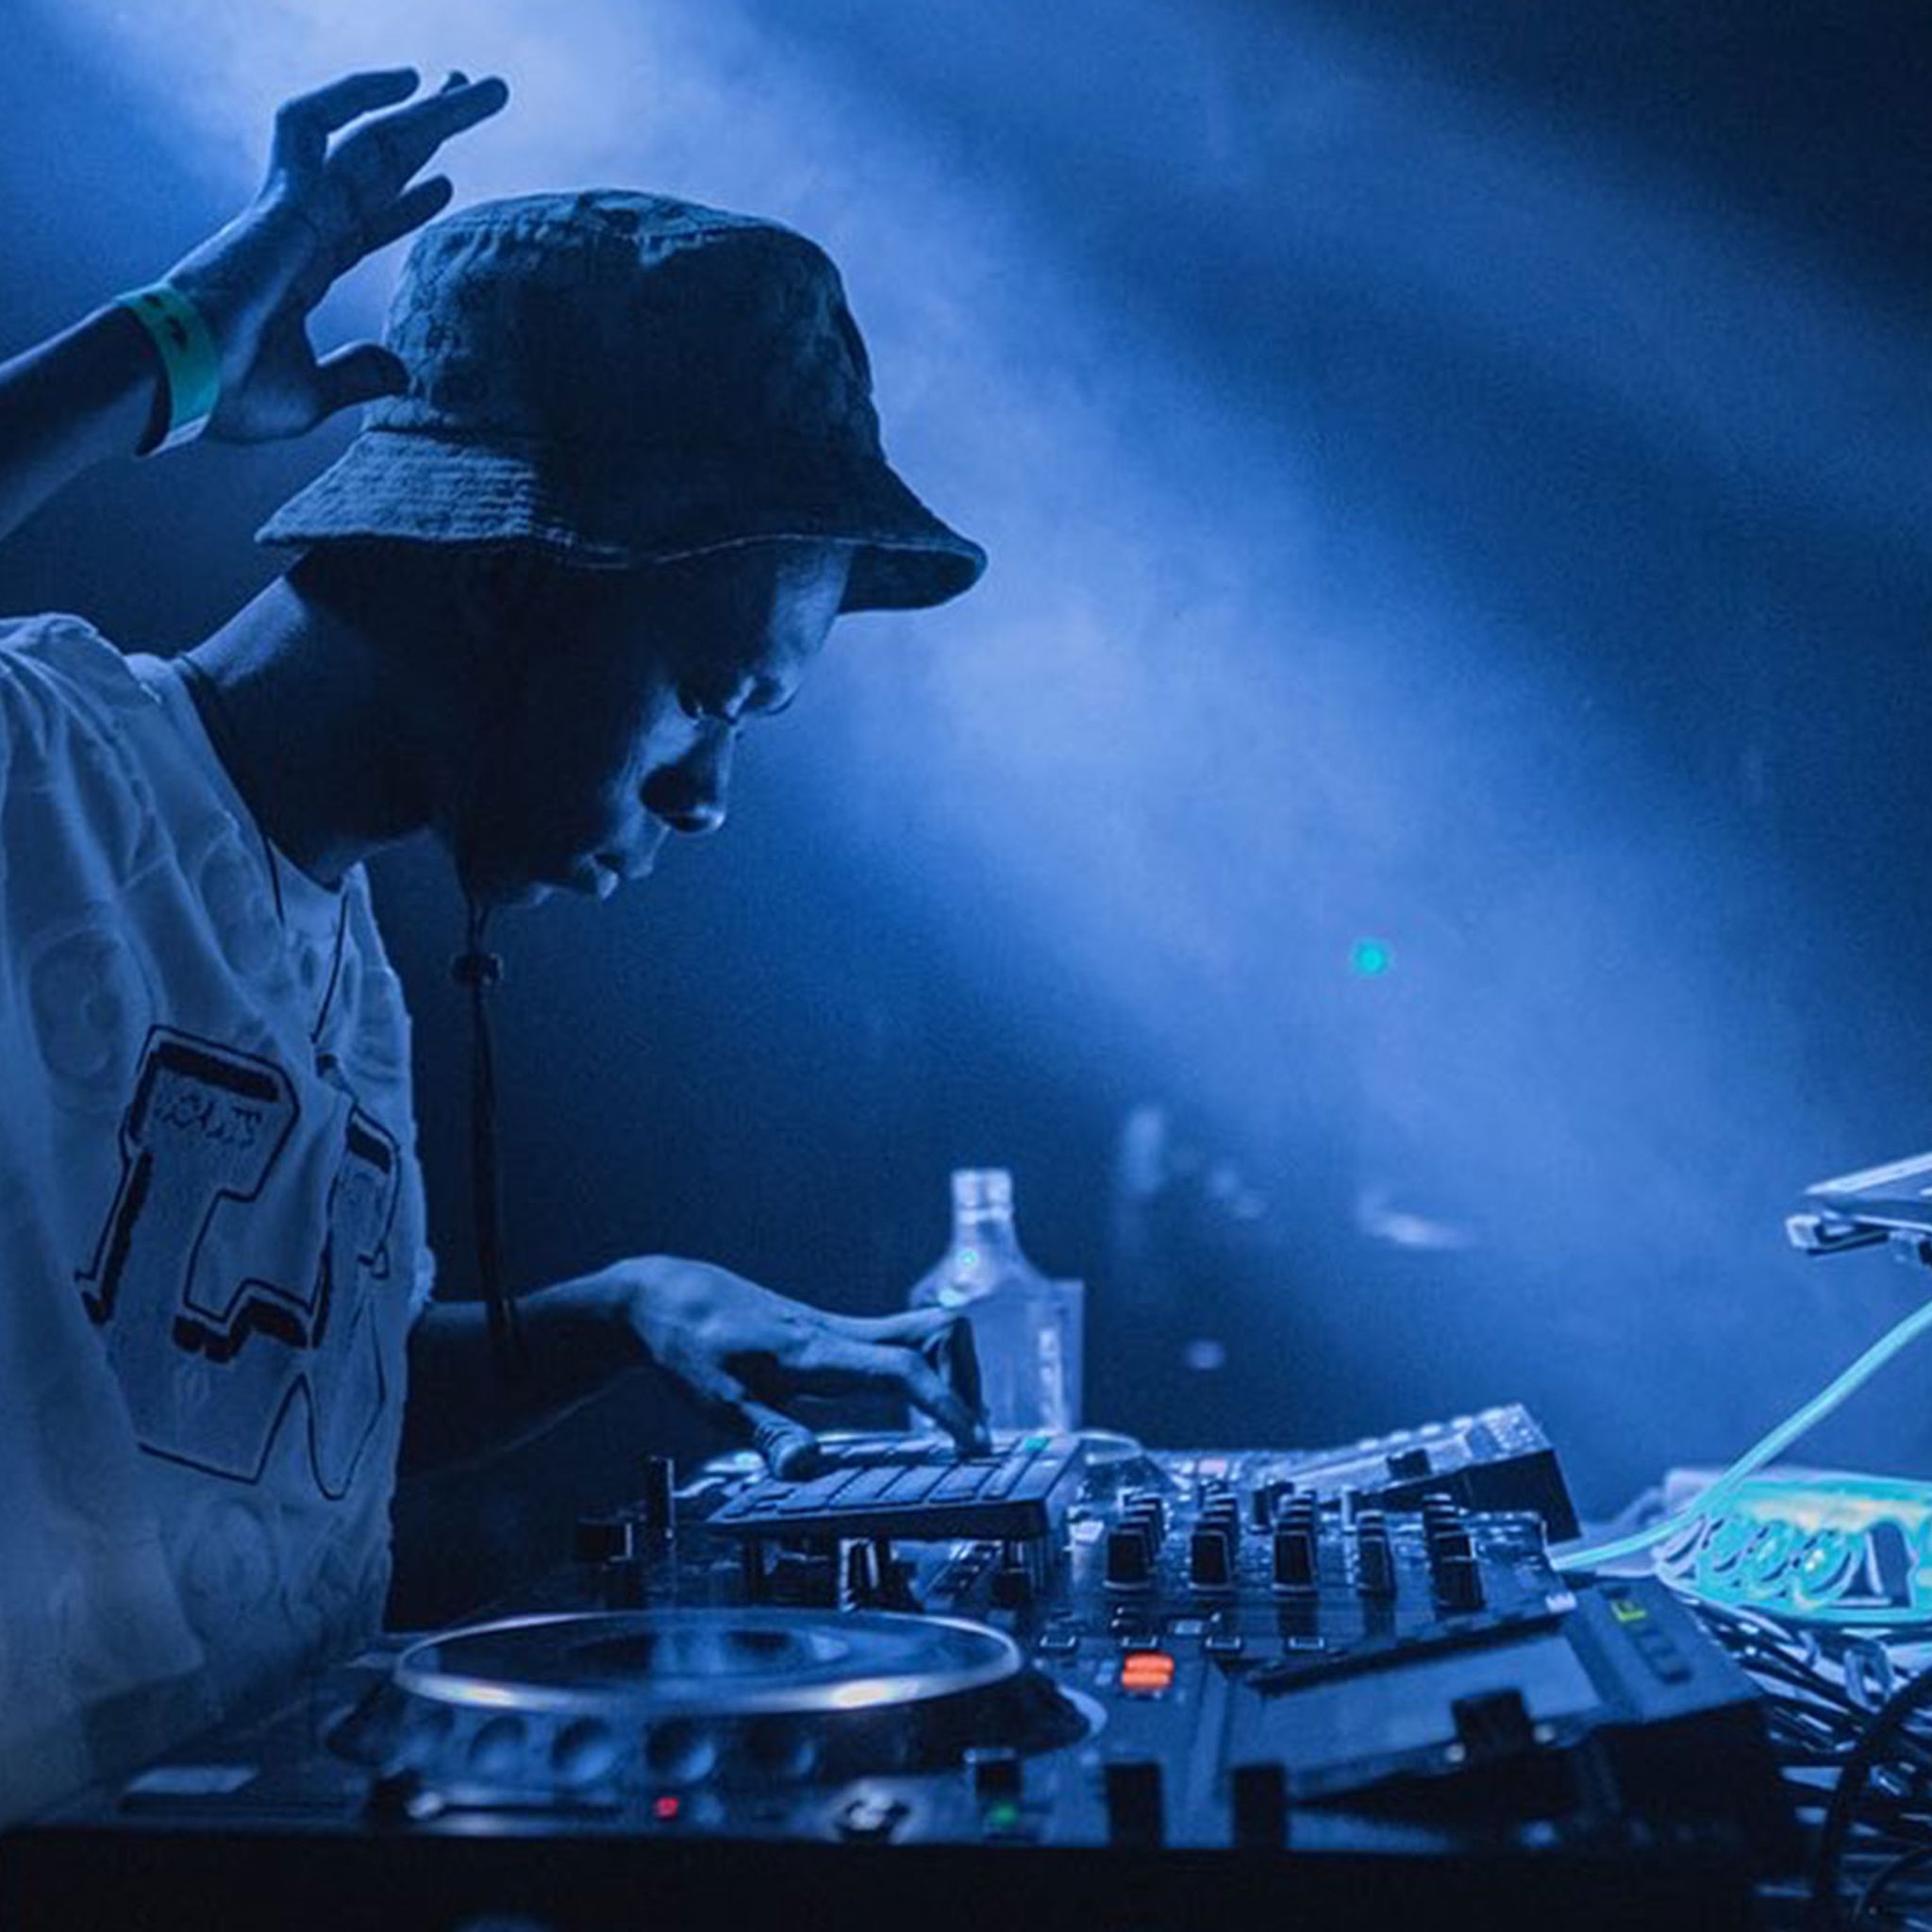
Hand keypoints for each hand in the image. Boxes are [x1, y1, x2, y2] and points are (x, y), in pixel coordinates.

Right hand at [162, 67, 507, 443]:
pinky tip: (407, 83)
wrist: (186, 382)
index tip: (446, 183)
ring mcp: (293, 210)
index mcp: (302, 269)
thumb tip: (400, 373)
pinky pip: (316, 127)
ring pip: (365, 139)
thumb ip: (353, 377)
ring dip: (422, 110)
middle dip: (425, 132)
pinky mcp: (284, 200)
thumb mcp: (312, 394)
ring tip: (476, 85)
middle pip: (376, 167)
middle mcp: (301, 228)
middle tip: (474, 96)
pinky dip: (358, 97)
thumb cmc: (231, 395)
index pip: (365, 224)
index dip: (405, 203)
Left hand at [623, 1258, 991, 1476]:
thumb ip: (767, 1434)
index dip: (946, 1405)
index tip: (974, 1443)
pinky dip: (927, 1371)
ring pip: (927, 1331)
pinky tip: (915, 1405)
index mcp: (815, 1352)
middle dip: (966, 1381)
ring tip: (949, 1428)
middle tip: (965, 1438)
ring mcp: (840, 1328)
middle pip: (938, 1331)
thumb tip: (809, 1467)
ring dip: (953, 1374)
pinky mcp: (835, 1333)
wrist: (668, 1294)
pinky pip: (903, 1342)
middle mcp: (839, 1333)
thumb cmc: (688, 1347)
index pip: (903, 1369)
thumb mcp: (715, 1403)